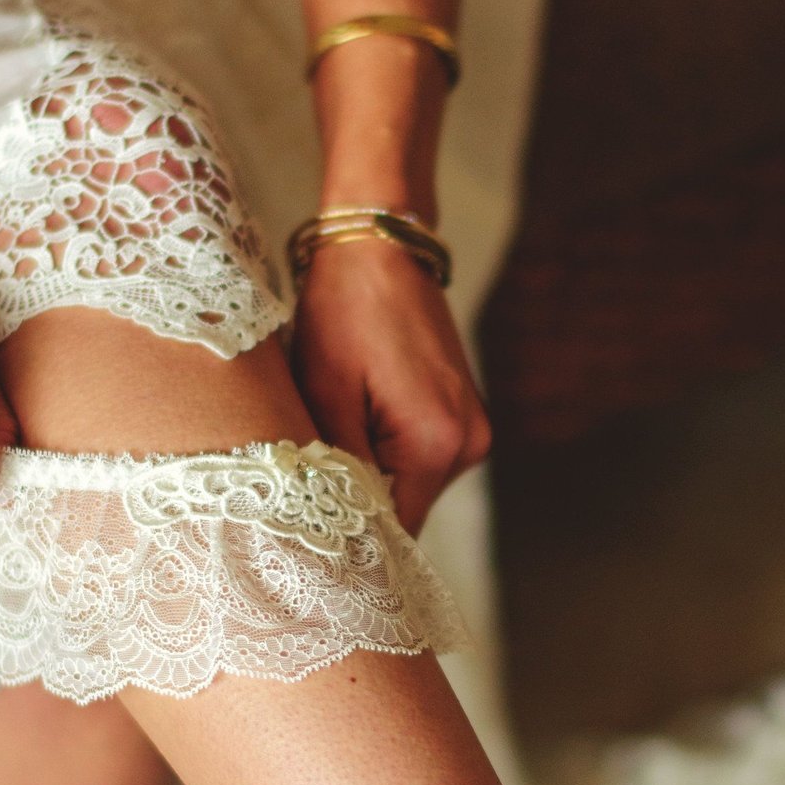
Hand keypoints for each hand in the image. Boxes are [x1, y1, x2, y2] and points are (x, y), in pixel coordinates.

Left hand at [290, 237, 490, 534]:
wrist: (379, 248)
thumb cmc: (343, 311)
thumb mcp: (326, 393)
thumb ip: (340, 468)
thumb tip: (340, 526)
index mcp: (437, 442)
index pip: (396, 527)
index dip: (353, 536)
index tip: (311, 536)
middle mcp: (469, 443)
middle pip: (406, 506)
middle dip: (359, 497)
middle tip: (312, 470)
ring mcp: (472, 429)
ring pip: (410, 482)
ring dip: (371, 469)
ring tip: (337, 426)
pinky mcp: (463, 413)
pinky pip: (419, 455)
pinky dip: (386, 448)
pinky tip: (360, 412)